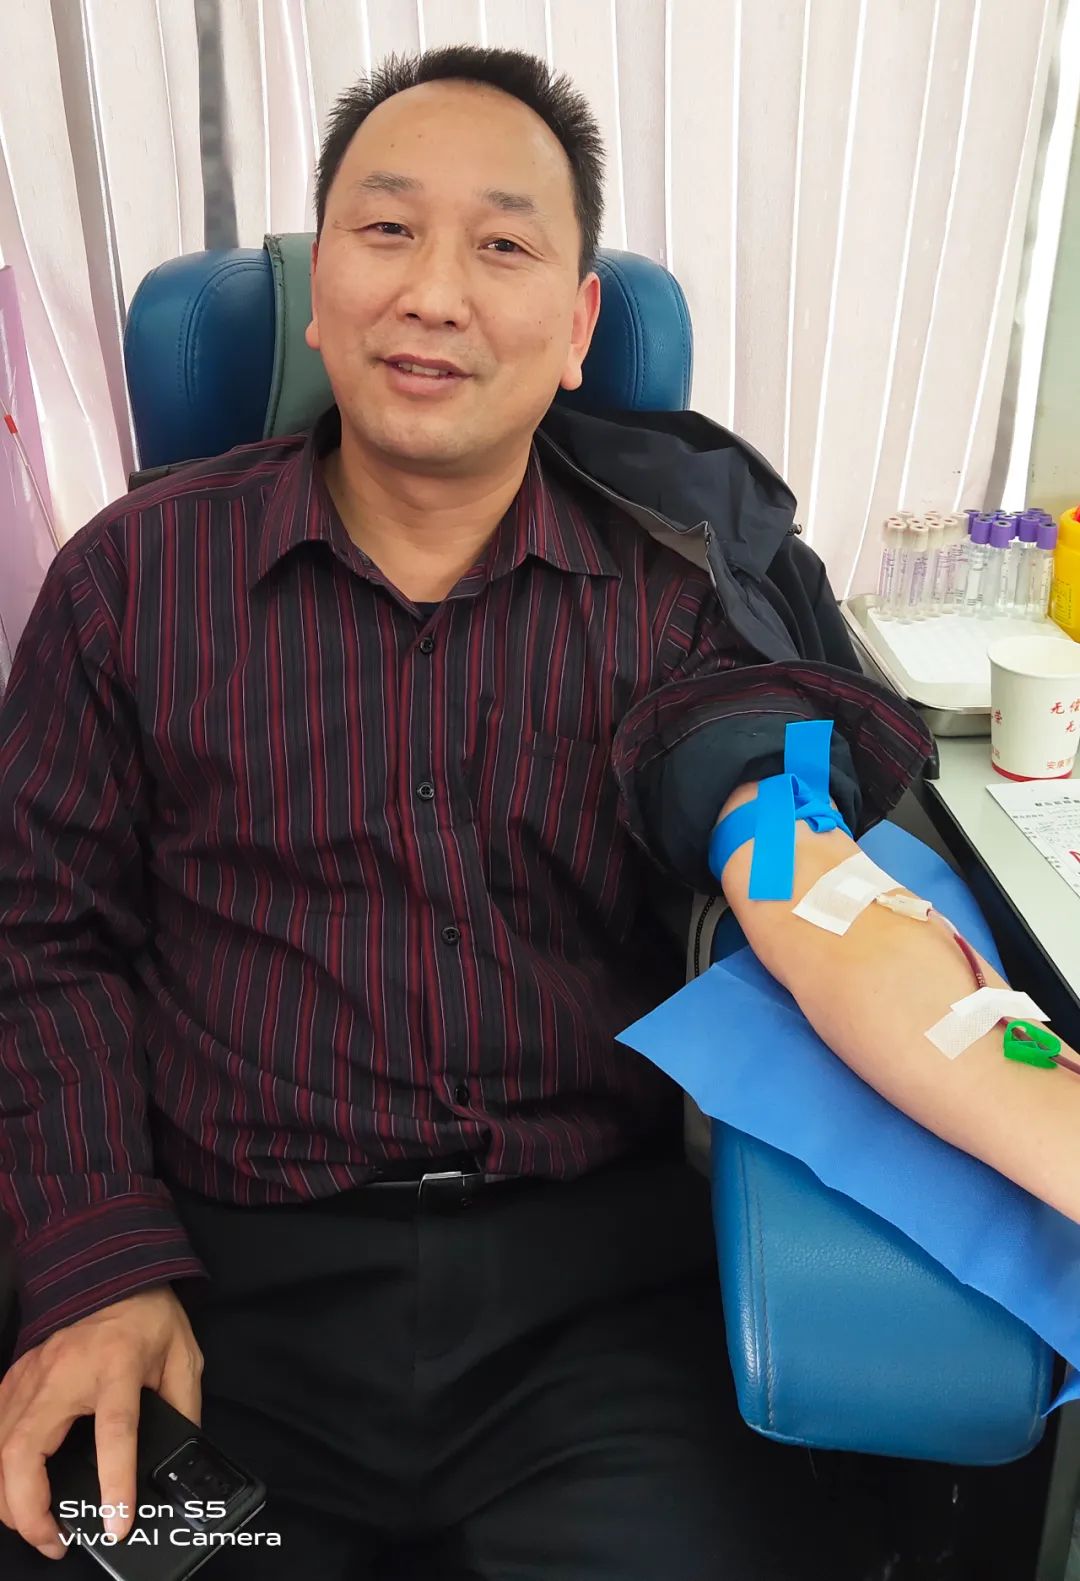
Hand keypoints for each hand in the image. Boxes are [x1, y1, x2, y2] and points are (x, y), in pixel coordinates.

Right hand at [0, 1286, 202, 1560]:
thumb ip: (183, 1406)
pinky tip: (13, 1487)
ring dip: (10, 1497)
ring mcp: (33, 1374)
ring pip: (1, 1447)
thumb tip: (182, 1454)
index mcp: (118, 1364)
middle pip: (26, 1450)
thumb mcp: (183, 1356)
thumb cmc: (148, 1313)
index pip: (115, 1431)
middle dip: (31, 1509)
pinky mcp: (17, 1376)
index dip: (115, 1482)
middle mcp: (66, 1372)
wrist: (111, 1267)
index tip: (116, 1523)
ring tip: (37, 1525)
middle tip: (55, 1538)